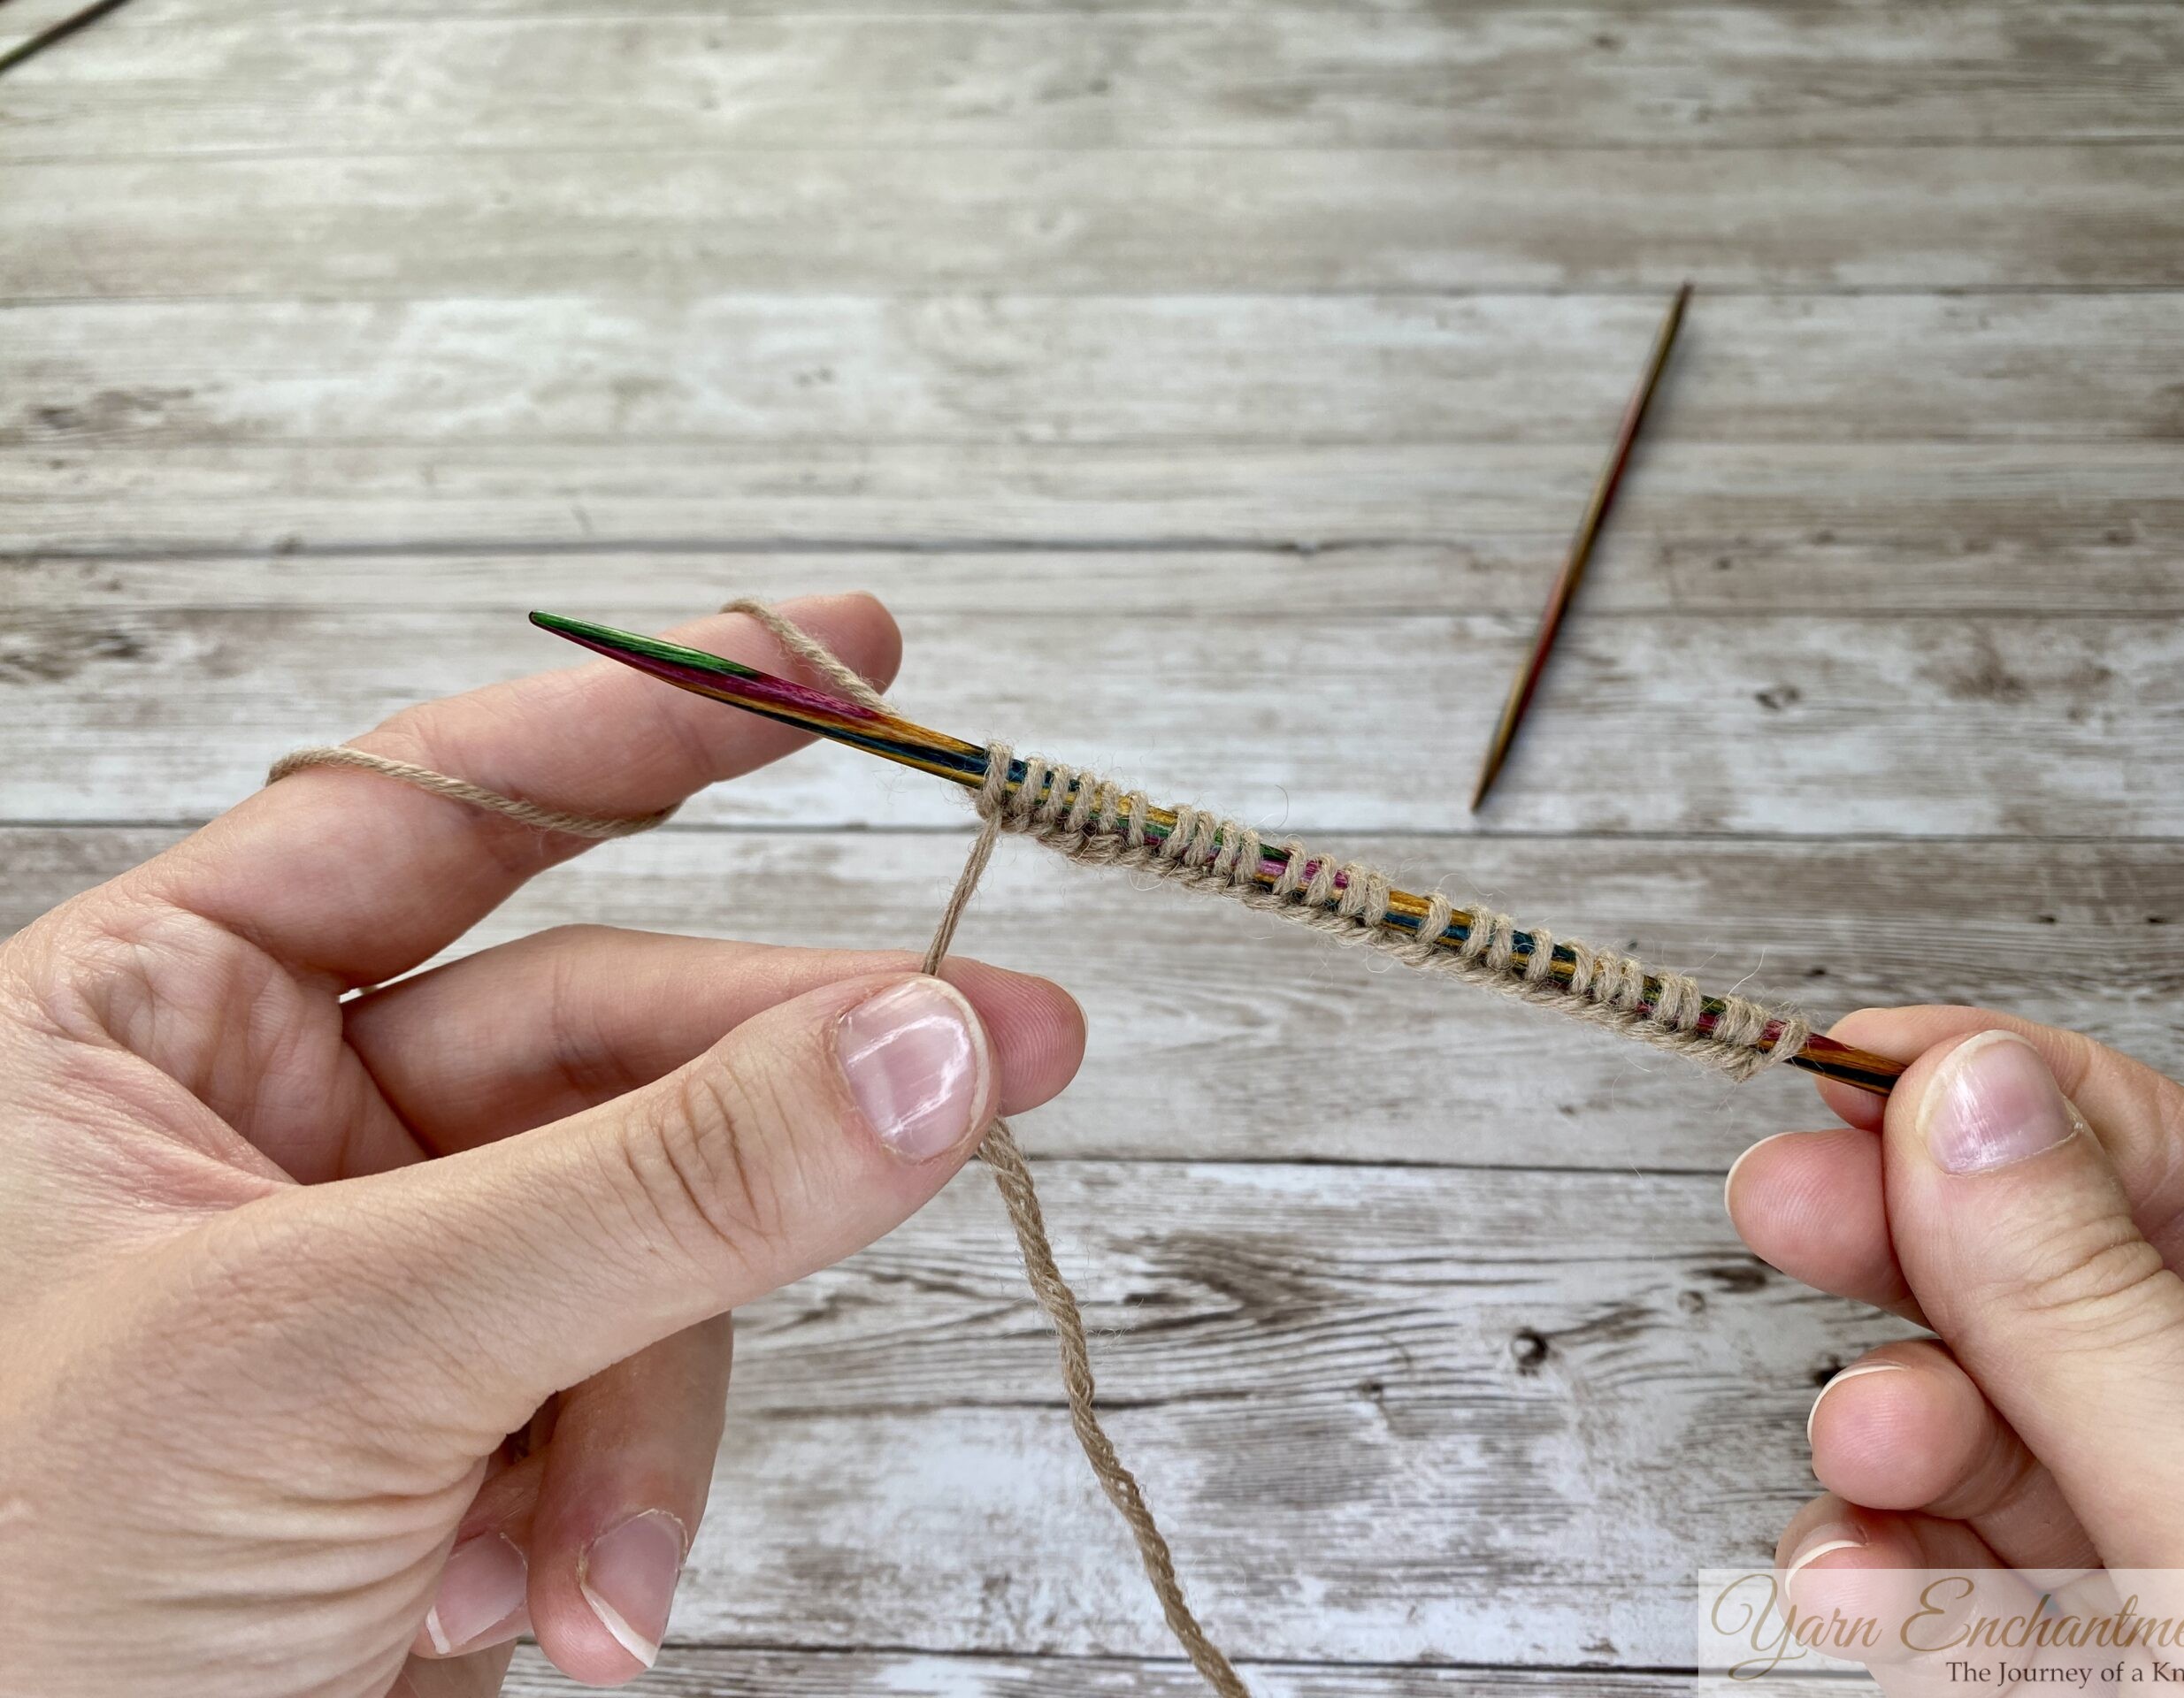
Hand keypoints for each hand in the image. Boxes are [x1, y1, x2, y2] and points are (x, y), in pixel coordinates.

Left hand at [0, 594, 1085, 1697]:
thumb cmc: (8, 1617)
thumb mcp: (336, 1359)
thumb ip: (656, 1191)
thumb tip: (929, 1047)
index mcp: (140, 1030)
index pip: (428, 807)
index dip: (651, 717)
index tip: (843, 659)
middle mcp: (264, 1131)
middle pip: (603, 1034)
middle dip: (783, 1086)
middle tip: (1006, 1049)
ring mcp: (381, 1283)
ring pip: (652, 1237)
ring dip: (658, 1396)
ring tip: (601, 1550)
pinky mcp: (465, 1427)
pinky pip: (633, 1388)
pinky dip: (626, 1499)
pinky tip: (555, 1608)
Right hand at [1726, 1008, 2183, 1666]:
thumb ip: (2094, 1315)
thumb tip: (1968, 1099)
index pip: (2180, 1173)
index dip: (2011, 1094)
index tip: (1857, 1060)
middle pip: (2049, 1292)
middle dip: (1901, 1251)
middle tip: (1786, 1202)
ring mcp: (2162, 1570)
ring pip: (1978, 1442)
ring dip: (1877, 1436)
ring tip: (1862, 1452)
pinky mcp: (2072, 1665)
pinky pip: (1945, 1590)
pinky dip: (1873, 1579)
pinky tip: (1857, 1587)